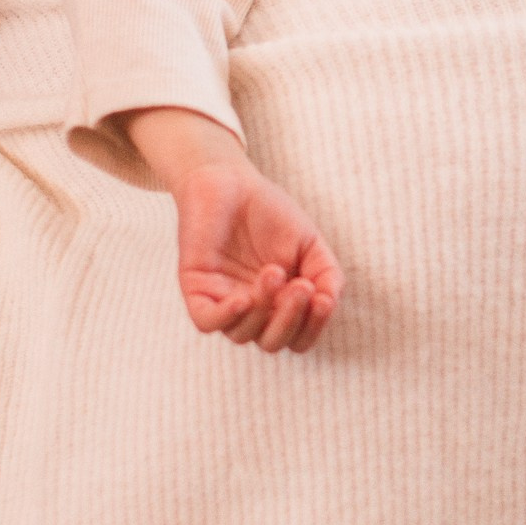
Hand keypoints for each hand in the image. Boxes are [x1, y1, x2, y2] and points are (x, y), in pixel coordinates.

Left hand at [123, 107, 342, 353]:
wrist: (230, 181)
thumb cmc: (272, 213)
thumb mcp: (311, 244)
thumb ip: (328, 275)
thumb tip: (328, 304)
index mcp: (279, 305)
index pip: (297, 338)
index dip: (313, 327)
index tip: (322, 298)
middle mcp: (252, 310)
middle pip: (272, 342)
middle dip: (290, 319)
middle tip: (300, 286)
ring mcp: (223, 301)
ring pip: (243, 335)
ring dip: (264, 309)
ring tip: (273, 271)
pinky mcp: (197, 290)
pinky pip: (208, 322)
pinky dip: (228, 317)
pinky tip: (244, 298)